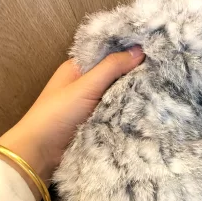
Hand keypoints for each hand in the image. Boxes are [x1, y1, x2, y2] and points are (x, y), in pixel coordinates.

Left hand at [0, 46, 144, 200]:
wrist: (41, 152)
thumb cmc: (57, 113)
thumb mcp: (85, 86)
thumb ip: (111, 67)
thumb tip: (140, 51)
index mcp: (78, 68)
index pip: (106, 53)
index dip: (126, 51)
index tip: (151, 49)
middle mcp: (85, 83)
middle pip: (114, 73)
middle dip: (133, 72)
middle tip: (160, 68)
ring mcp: (92, 103)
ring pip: (117, 92)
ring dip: (132, 92)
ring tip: (159, 85)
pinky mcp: (98, 121)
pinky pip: (117, 110)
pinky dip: (128, 108)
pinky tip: (147, 105)